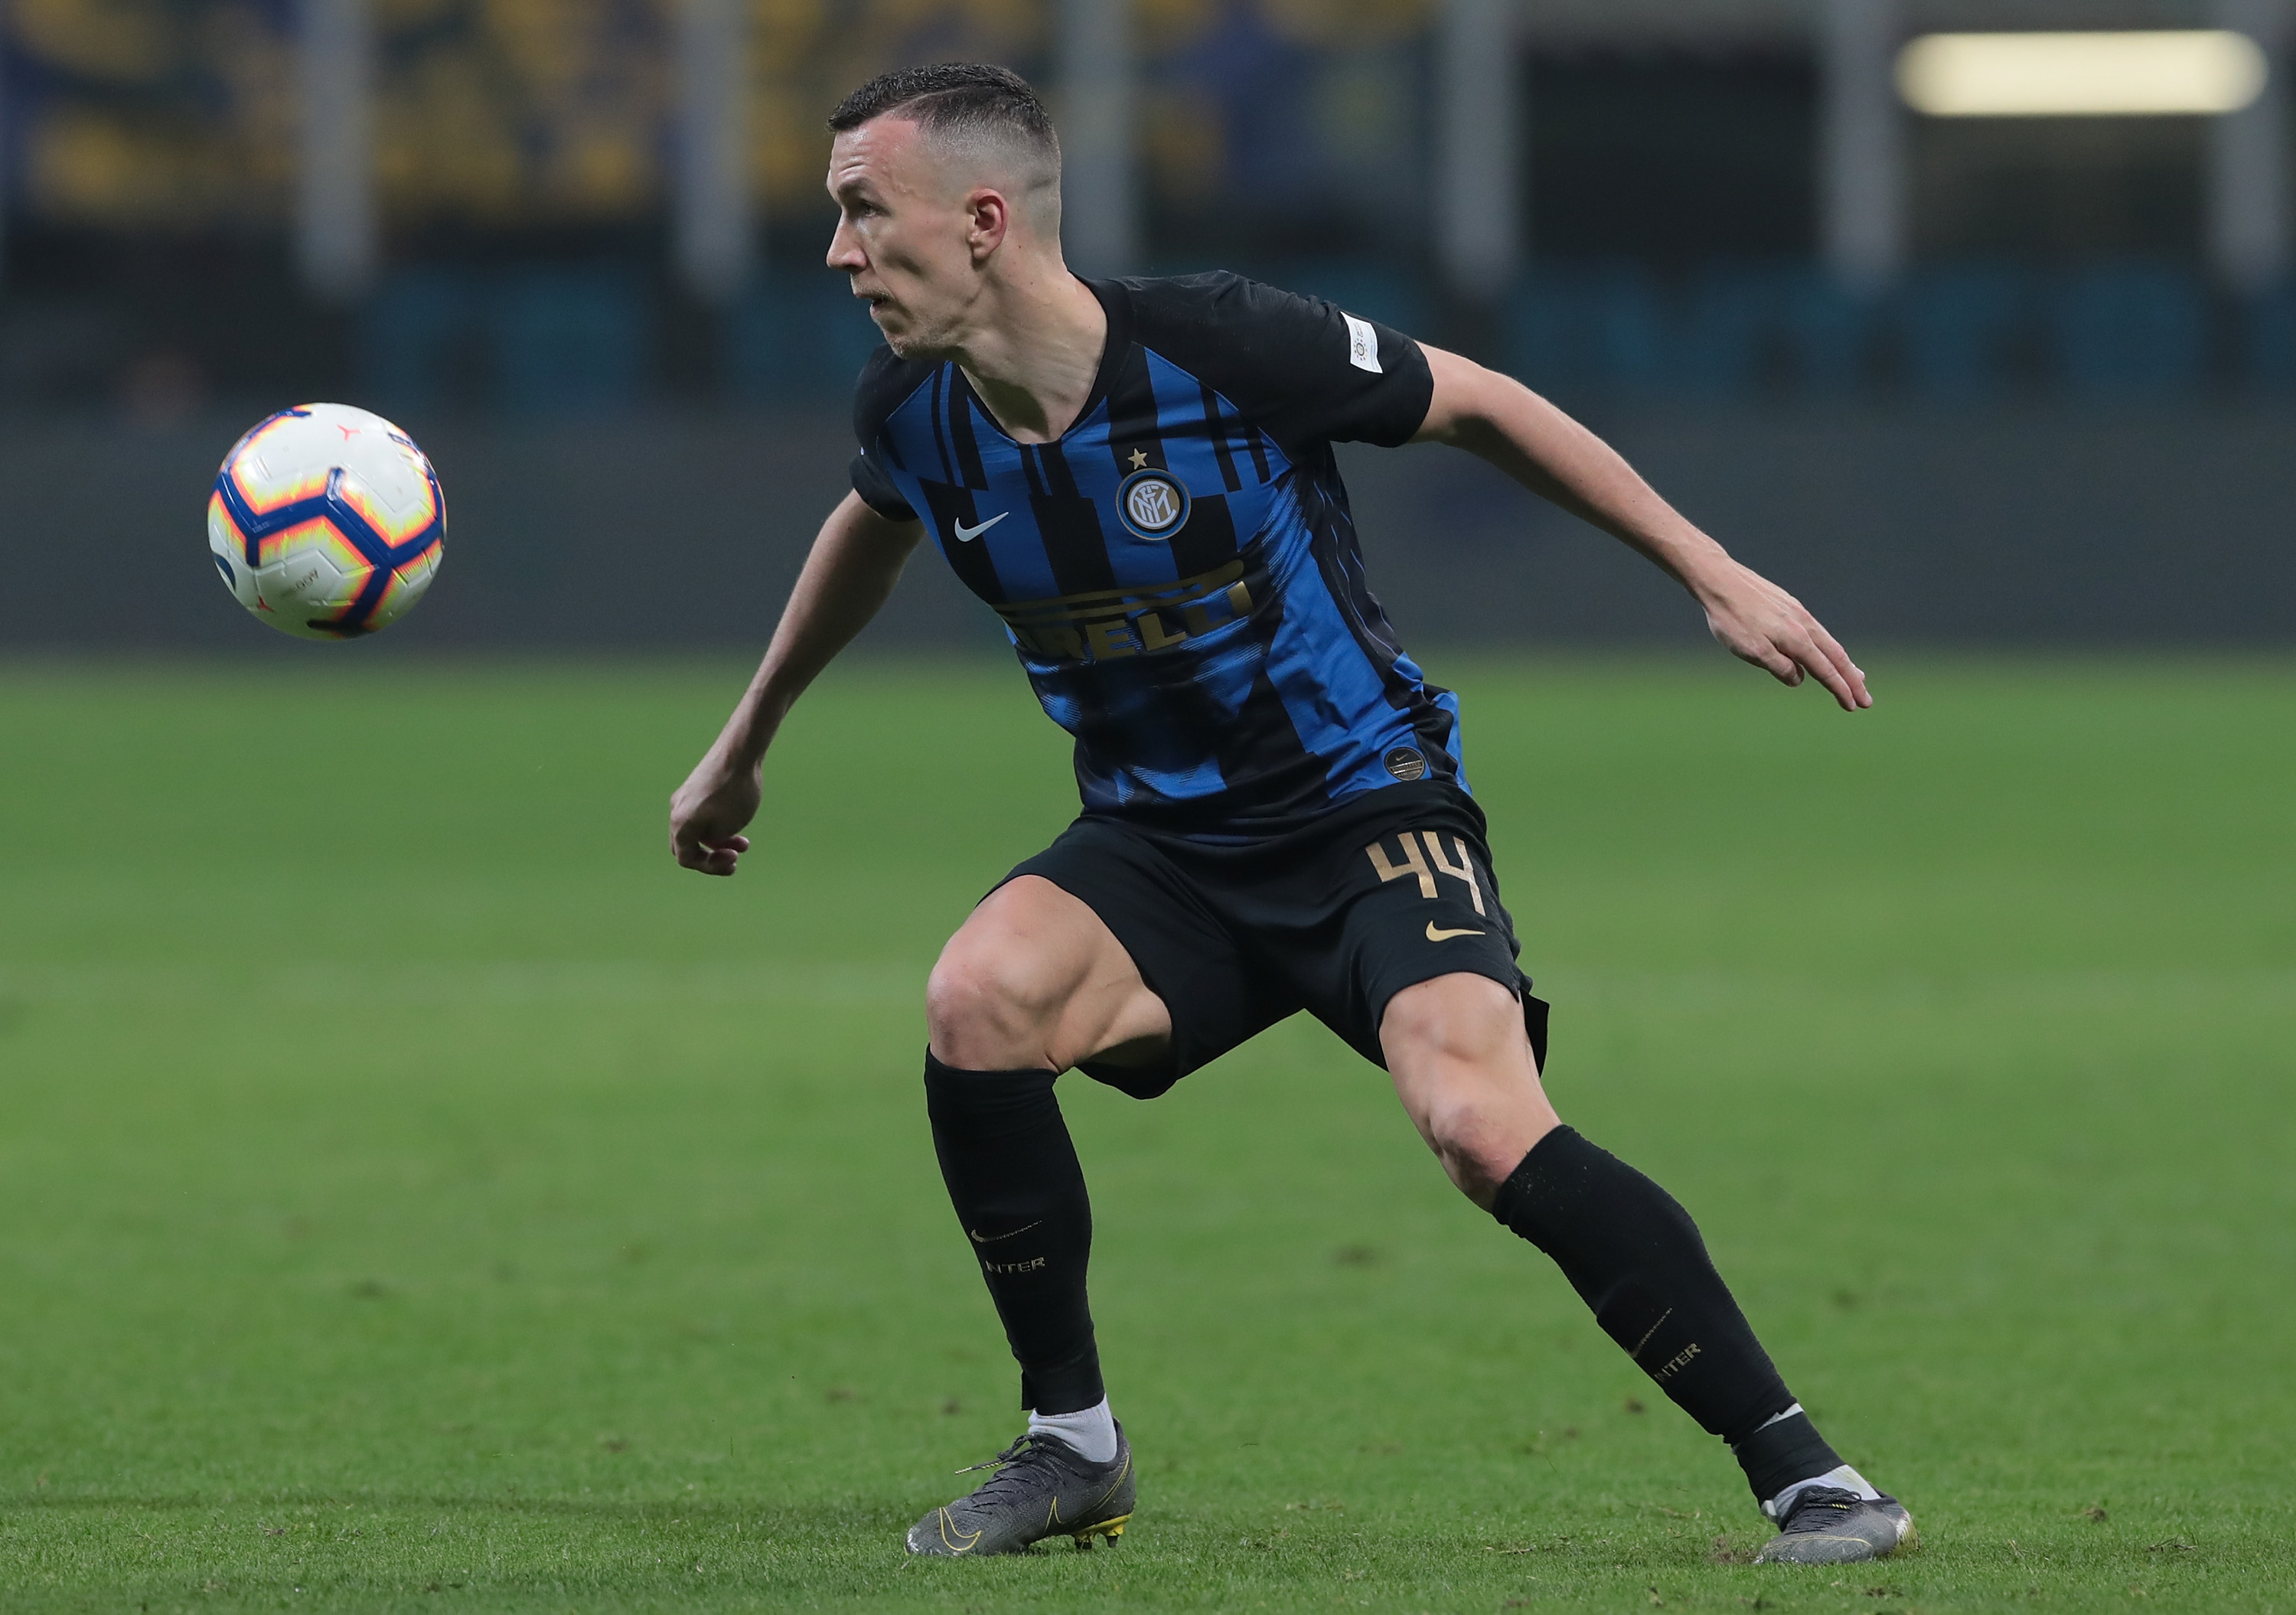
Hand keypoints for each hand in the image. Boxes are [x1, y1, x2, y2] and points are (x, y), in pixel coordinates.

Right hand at [669, 752, 760, 875]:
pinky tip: (739, 822)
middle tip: (734, 857)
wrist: (739, 752)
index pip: (686, 858)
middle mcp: (676, 810)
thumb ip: (714, 841)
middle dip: (712, 855)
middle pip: (687, 845)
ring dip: (719, 840)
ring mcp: (685, 796)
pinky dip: (718, 823)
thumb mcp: (727, 828)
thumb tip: (709, 839)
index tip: (733, 860)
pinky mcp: (696, 786)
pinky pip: (701, 814)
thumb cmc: (735, 792)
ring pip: (697, 829)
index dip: (710, 866)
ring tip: (743, 844)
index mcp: (680, 824)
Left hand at [1692, 558, 1871, 711]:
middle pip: (1836, 657)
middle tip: (1866, 700)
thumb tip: (1800, 679)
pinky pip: (1817, 631)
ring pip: (1828, 642)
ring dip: (1844, 663)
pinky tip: (1825, 651)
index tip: (1853, 706)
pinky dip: (1828, 646)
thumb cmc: (1731, 618)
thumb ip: (1779, 666)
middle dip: (1853, 680)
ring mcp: (1798, 613)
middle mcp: (1804, 625)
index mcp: (1797, 639)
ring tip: (1857, 677)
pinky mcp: (1789, 605)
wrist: (1720, 580)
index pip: (1825, 670)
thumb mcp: (1752, 650)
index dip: (1840, 689)